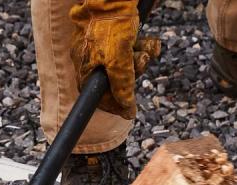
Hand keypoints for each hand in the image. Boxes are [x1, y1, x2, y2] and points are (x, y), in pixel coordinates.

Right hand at [69, 0, 160, 118]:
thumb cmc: (110, 22)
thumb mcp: (117, 57)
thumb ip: (121, 84)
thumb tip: (125, 109)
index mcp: (86, 66)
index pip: (98, 96)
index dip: (114, 103)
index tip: (129, 110)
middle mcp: (93, 57)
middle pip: (116, 79)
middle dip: (133, 74)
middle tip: (141, 63)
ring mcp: (105, 45)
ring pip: (127, 63)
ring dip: (141, 59)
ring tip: (147, 48)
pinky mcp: (118, 34)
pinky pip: (132, 48)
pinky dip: (143, 47)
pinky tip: (150, 42)